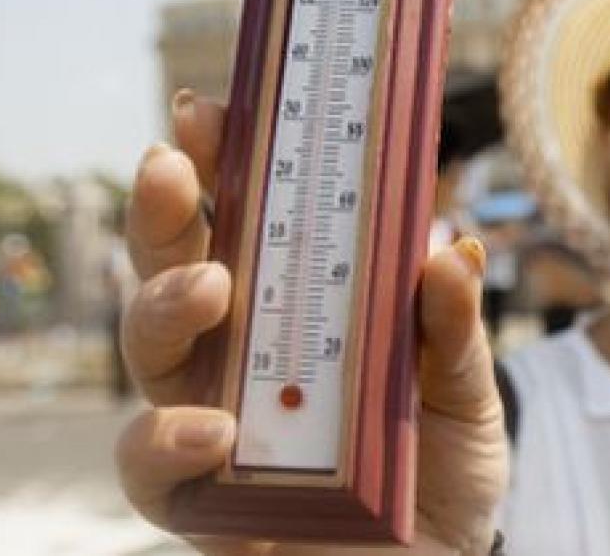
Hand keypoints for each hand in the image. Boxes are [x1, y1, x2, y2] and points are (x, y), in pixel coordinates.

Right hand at [115, 89, 506, 554]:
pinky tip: (216, 428)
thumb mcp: (461, 392)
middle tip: (172, 163)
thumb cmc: (441, 471)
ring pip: (147, 350)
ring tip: (213, 287)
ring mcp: (213, 422)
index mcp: (297, 312)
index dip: (221, 166)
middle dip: (163, 209)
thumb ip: (452, 331)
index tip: (215, 110)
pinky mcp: (201, 500)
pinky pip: (150, 468)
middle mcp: (241, 357)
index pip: (244, 227)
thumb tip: (454, 250)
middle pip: (176, 269)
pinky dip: (169, 440)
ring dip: (165, 304)